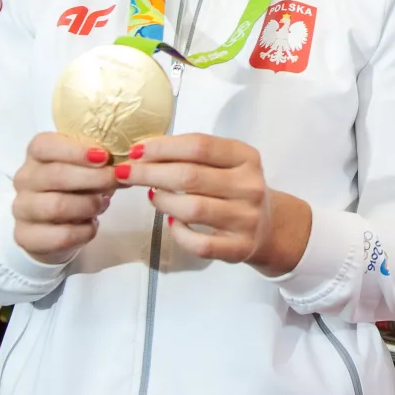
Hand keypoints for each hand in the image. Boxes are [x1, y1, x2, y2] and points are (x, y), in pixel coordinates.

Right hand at [11, 134, 117, 263]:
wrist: (54, 225)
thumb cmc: (75, 187)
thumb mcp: (86, 168)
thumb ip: (101, 161)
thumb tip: (130, 162)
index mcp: (37, 155)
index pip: (45, 145)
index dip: (75, 150)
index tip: (103, 156)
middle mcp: (24, 179)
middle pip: (56, 175)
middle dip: (94, 178)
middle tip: (116, 180)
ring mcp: (22, 208)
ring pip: (58, 206)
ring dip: (90, 205)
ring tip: (103, 204)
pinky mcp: (26, 236)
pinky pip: (61, 235)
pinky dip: (85, 230)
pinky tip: (92, 225)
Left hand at [116, 134, 311, 274]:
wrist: (269, 226)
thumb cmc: (236, 188)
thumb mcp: (227, 164)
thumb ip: (194, 156)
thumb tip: (143, 153)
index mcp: (246, 158)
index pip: (200, 146)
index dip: (163, 147)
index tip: (136, 151)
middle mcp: (250, 186)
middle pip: (190, 176)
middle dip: (149, 173)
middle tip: (125, 173)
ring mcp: (246, 218)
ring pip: (191, 209)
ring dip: (162, 201)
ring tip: (152, 196)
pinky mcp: (238, 247)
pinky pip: (199, 243)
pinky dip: (179, 233)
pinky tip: (172, 223)